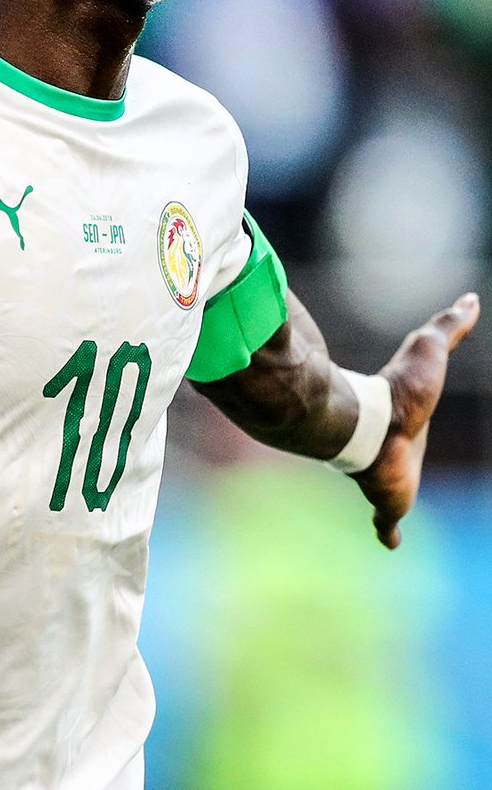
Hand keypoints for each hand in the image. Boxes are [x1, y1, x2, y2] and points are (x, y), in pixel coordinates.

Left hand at [353, 292, 479, 548]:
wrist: (370, 426)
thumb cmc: (401, 390)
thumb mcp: (430, 349)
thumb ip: (449, 327)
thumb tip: (470, 298)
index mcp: (404, 420)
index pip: (404, 419)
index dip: (405, 422)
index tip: (404, 424)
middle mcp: (394, 449)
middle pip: (397, 457)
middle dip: (397, 463)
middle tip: (397, 471)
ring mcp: (389, 477)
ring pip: (388, 491)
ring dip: (388, 500)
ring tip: (389, 514)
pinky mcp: (387, 502)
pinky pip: (388, 521)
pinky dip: (389, 531)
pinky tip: (389, 541)